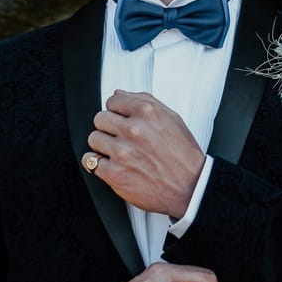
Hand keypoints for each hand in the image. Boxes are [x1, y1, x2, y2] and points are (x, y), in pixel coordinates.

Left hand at [83, 90, 204, 218]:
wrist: (190, 187)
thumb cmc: (183, 155)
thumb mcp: (171, 118)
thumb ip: (144, 101)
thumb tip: (120, 94)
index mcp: (146, 112)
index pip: (112, 101)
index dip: (117, 111)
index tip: (121, 120)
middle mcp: (133, 129)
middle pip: (100, 118)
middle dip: (109, 128)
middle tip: (120, 138)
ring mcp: (122, 152)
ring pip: (94, 139)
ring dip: (103, 146)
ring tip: (118, 153)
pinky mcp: (114, 173)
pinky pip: (90, 162)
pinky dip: (98, 164)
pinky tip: (112, 165)